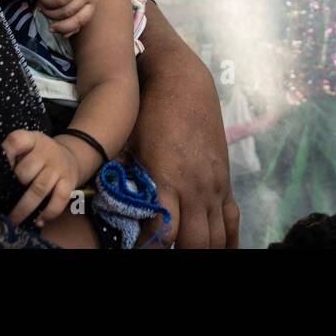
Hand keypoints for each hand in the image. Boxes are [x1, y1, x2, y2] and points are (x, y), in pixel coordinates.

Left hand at [2, 130, 79, 225]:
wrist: (69, 156)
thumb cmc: (38, 156)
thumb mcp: (26, 148)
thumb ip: (11, 157)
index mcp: (32, 140)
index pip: (16, 140)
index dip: (5, 155)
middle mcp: (46, 151)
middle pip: (25, 171)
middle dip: (12, 187)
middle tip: (0, 202)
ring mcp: (59, 167)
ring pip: (39, 189)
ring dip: (23, 208)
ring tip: (13, 220)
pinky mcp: (69, 182)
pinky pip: (59, 199)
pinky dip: (48, 213)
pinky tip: (38, 221)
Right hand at [36, 0, 94, 34]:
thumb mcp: (68, 6)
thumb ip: (69, 21)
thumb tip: (65, 35)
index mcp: (91, 4)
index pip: (79, 20)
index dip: (64, 27)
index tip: (51, 28)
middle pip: (66, 11)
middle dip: (50, 12)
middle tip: (43, 8)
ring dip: (46, 1)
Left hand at [129, 63, 238, 248]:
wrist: (182, 82)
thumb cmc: (147, 111)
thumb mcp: (125, 143)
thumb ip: (118, 178)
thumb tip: (103, 206)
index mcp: (167, 180)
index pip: (162, 233)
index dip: (150, 248)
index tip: (139, 248)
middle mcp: (195, 188)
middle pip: (194, 243)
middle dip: (180, 254)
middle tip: (163, 251)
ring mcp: (214, 186)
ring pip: (216, 237)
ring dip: (203, 250)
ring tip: (188, 254)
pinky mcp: (225, 182)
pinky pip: (232, 221)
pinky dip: (228, 242)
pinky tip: (222, 252)